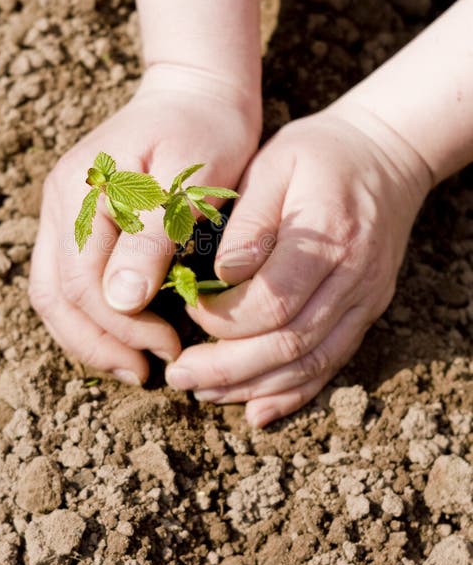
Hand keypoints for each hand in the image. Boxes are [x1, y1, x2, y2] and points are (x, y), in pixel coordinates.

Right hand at [29, 65, 260, 384]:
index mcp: (83, 189)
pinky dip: (88, 316)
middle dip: (99, 344)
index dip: (121, 328)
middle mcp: (60, 201)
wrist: (196, 93)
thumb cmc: (205, 133)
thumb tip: (119, 301)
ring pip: (51, 293)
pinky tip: (122, 335)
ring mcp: (61, 209)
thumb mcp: (188, 180)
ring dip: (88, 338)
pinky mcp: (75, 218)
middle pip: (54, 295)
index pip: (82, 283)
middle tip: (146, 373)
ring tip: (132, 365)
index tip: (169, 348)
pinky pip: (64, 279)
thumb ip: (152, 236)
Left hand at [165, 101, 431, 425]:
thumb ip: (249, 221)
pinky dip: (293, 392)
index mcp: (327, 238)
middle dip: (228, 369)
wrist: (386, 154)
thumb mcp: (275, 163)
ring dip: (254, 387)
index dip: (225, 320)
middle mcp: (353, 278)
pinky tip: (256, 410)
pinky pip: (332, 364)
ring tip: (203, 392)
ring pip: (311, 364)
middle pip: (290, 345)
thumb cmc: (317, 154)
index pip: (274, 302)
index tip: (189, 313)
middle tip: (178, 374)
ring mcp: (365, 300)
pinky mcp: (366, 311)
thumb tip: (223, 274)